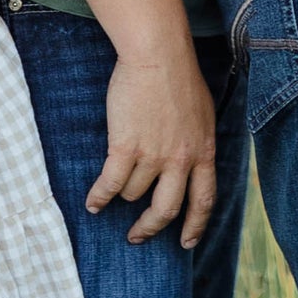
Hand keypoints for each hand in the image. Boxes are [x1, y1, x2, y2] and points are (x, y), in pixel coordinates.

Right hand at [87, 44, 220, 247]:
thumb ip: (198, 142)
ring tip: (113, 195)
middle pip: (168, 209)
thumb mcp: (203, 114)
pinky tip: (93, 203)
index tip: (187, 242)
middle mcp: (181, 160)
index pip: (204, 200)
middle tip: (138, 236)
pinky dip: (100, 197)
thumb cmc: (179, 76)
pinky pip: (111, 184)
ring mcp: (154, 155)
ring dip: (122, 196)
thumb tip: (194, 161)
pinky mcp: (126, 147)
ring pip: (134, 193)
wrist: (159, 54)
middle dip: (151, 227)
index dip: (195, 226)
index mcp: (204, 151)